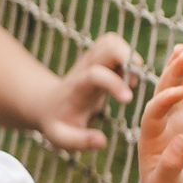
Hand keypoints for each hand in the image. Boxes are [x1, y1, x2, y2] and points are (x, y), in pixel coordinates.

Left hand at [34, 32, 136, 151]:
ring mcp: (91, 59)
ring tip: (132, 80)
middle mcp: (85, 67)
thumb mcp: (61, 137)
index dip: (114, 83)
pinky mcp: (98, 57)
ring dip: (129, 56)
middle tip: (135, 83)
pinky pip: (114, 43)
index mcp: (77, 87)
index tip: (128, 100)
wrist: (47, 104)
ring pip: (112, 41)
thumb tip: (102, 141)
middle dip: (128, 59)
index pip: (96, 75)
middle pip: (107, 46)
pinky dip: (127, 55)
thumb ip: (79, 141)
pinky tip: (127, 76)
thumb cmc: (57, 123)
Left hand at [136, 45, 182, 182]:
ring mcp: (173, 124)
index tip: (177, 92)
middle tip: (182, 54)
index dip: (163, 102)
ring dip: (177, 73)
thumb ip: (172, 165)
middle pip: (162, 95)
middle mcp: (159, 127)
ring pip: (174, 93)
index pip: (153, 114)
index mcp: (150, 140)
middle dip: (170, 75)